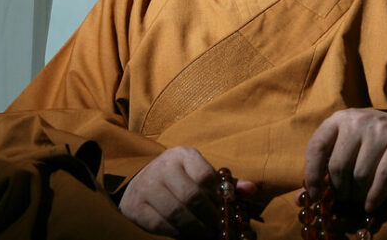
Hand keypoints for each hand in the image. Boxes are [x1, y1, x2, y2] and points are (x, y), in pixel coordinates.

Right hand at [118, 146, 255, 237]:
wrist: (141, 181)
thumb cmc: (180, 179)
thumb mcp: (201, 174)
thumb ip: (226, 183)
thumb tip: (250, 190)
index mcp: (183, 155)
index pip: (205, 176)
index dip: (217, 197)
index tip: (224, 211)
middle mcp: (163, 166)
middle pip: (191, 196)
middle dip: (208, 217)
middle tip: (216, 229)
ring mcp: (146, 185)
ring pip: (175, 212)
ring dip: (194, 229)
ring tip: (204, 235)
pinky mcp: (135, 205)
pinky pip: (159, 224)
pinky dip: (176, 233)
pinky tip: (185, 235)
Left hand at [304, 109, 386, 212]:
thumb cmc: (372, 141)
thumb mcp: (348, 144)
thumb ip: (326, 166)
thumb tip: (301, 197)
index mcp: (339, 119)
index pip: (317, 146)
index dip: (312, 174)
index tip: (315, 195)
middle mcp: (358, 120)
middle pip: (339, 166)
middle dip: (340, 190)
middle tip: (345, 199)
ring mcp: (381, 130)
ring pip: (361, 174)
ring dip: (358, 195)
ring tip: (359, 200)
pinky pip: (383, 176)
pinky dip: (375, 196)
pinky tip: (371, 206)